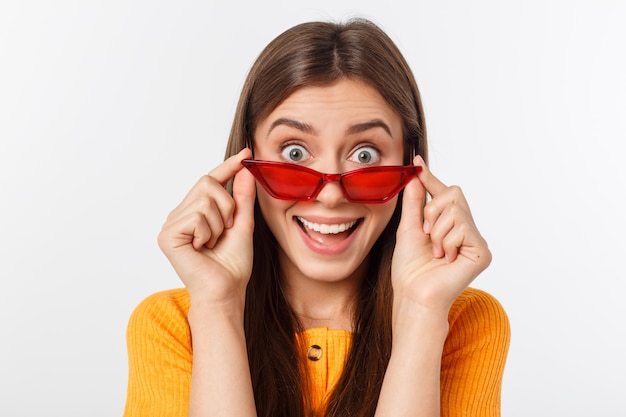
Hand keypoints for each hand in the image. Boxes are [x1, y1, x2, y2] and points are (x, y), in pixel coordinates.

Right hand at [157, 148, 255, 304]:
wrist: (226, 291)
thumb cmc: (232, 265)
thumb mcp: (242, 224)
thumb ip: (242, 197)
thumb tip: (245, 170)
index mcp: (195, 212)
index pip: (211, 181)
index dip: (228, 167)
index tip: (245, 153)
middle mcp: (179, 215)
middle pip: (207, 183)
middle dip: (227, 204)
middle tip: (227, 228)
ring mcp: (171, 224)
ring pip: (203, 199)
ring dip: (219, 222)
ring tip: (213, 242)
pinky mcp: (167, 235)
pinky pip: (196, 216)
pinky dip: (208, 232)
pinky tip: (203, 248)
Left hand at [391, 155, 491, 313]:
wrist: (413, 294)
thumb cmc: (410, 269)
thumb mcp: (409, 228)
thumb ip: (414, 203)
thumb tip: (415, 176)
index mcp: (449, 225)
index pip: (442, 194)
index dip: (429, 178)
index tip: (416, 161)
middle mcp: (466, 230)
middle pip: (453, 193)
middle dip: (432, 211)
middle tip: (427, 233)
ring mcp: (476, 241)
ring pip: (455, 209)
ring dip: (437, 230)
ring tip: (436, 251)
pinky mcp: (482, 252)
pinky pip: (462, 226)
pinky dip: (446, 241)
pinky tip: (446, 258)